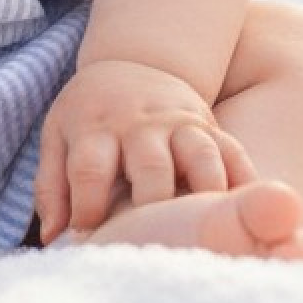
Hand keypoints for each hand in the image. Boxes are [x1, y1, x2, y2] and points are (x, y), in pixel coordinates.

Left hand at [33, 60, 252, 240]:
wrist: (133, 63)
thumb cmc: (90, 114)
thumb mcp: (58, 136)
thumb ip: (52, 187)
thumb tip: (53, 237)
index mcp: (95, 127)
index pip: (89, 168)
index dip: (87, 206)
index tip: (86, 237)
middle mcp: (140, 125)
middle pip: (150, 166)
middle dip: (152, 204)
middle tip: (154, 238)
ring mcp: (179, 124)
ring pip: (200, 156)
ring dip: (207, 192)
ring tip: (212, 227)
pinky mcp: (209, 127)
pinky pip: (234, 152)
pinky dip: (245, 180)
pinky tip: (250, 208)